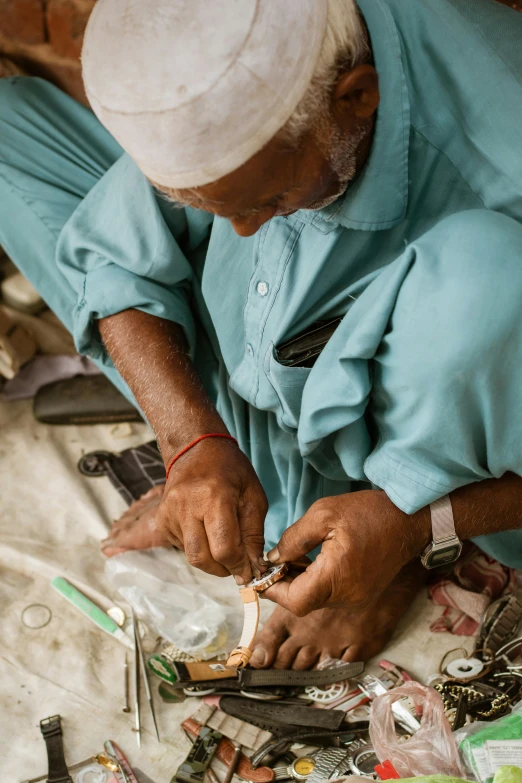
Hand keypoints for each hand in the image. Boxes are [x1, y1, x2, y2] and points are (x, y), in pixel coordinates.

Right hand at [156, 437, 267, 582]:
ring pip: (191, 556)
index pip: (224, 548)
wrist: (195, 449)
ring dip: (211, 561)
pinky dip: (199, 548)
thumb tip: (253, 568)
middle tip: (238, 566)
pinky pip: (182, 547)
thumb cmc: (231, 470)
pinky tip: (207, 532)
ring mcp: (169, 513)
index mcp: (215, 497)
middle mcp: (187, 506)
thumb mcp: (253, 496)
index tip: (250, 573)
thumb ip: (254, 534)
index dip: (239, 566)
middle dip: (223, 570)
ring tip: (225, 547)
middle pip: (202, 558)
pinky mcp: (161, 520)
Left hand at [263, 490, 429, 614]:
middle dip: (283, 584)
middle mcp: (346, 597)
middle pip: (303, 603)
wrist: (409, 519)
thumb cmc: (367, 512)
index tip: (261, 573)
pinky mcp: (362, 594)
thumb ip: (293, 539)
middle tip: (274, 561)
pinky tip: (313, 560)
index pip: (294, 601)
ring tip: (293, 557)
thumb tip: (273, 559)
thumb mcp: (323, 514)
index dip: (272, 590)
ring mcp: (356, 598)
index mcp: (335, 578)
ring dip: (299, 582)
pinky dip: (316, 582)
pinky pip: (330, 595)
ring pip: (316, 600)